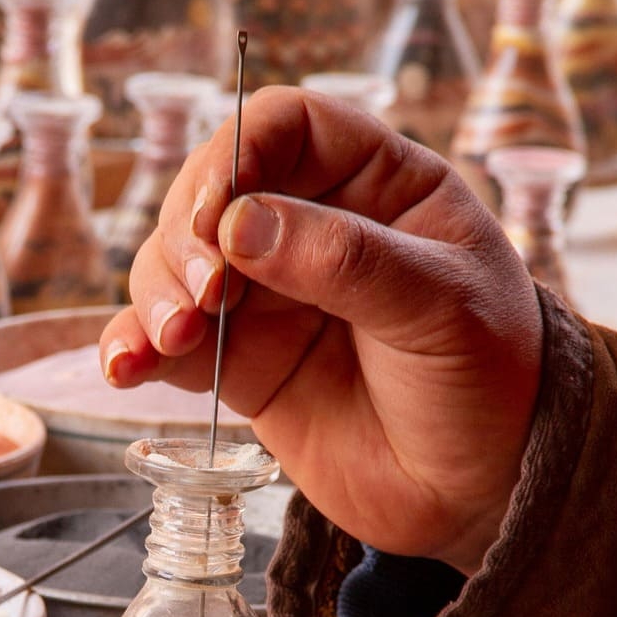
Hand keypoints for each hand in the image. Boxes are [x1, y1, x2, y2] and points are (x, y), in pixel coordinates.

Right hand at [99, 87, 544, 574]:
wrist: (486, 490)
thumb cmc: (490, 380)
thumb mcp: (440, 308)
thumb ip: (345, 261)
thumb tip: (239, 226)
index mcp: (376, 183)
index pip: (286, 126)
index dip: (237, 152)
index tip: (217, 216)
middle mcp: (311, 227)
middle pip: (209, 191)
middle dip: (187, 236)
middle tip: (206, 294)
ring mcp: (268, 297)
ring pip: (174, 264)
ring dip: (156, 293)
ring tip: (179, 338)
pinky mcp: (239, 364)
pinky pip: (166, 341)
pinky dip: (134, 347)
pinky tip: (126, 366)